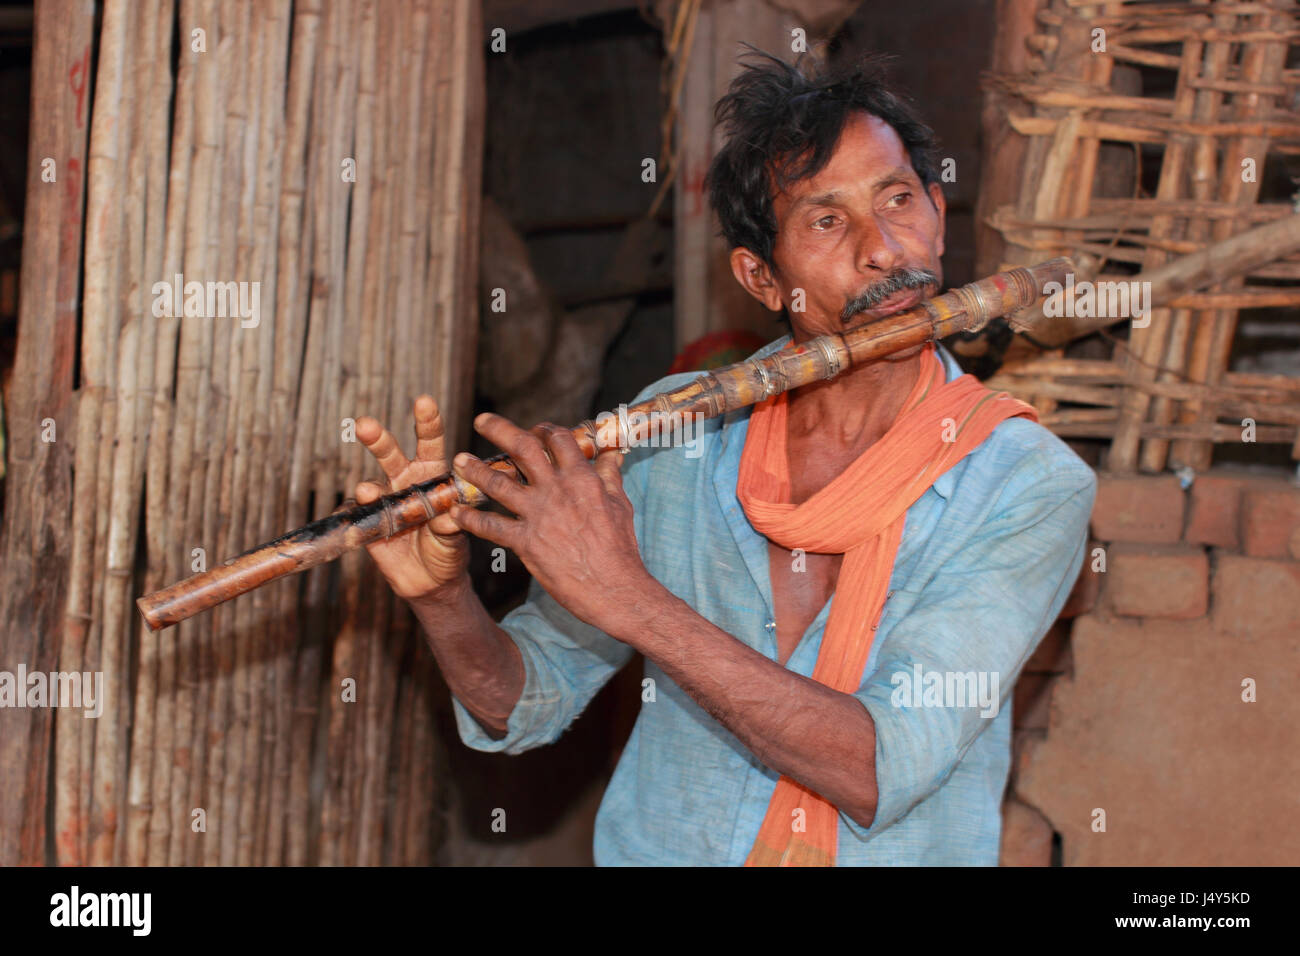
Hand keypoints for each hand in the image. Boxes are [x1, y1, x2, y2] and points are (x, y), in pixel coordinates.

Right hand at [355, 395, 468, 601]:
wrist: (431, 581)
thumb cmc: (449, 549)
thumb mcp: (457, 536)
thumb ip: (452, 523)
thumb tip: (447, 515)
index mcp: (433, 476)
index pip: (430, 443)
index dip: (427, 422)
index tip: (424, 402)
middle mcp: (406, 482)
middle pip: (391, 454)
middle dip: (378, 439)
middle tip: (366, 425)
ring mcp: (385, 502)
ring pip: (371, 484)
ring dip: (367, 487)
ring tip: (370, 492)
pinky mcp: (369, 524)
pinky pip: (361, 515)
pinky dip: (362, 513)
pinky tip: (365, 510)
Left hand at [448, 413, 651, 631]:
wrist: (613, 587)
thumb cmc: (620, 548)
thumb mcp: (620, 504)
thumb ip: (610, 475)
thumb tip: (612, 453)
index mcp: (581, 478)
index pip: (557, 439)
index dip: (543, 429)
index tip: (533, 429)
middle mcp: (556, 490)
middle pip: (522, 448)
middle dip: (499, 430)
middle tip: (482, 420)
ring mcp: (538, 514)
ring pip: (498, 482)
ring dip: (475, 470)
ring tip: (459, 461)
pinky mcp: (525, 542)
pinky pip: (490, 526)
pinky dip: (470, 519)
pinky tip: (455, 513)